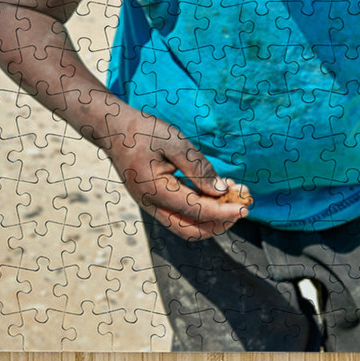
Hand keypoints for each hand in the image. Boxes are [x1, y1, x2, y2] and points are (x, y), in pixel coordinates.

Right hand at [102, 112, 251, 240]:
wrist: (113, 130)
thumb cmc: (143, 131)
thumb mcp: (174, 141)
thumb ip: (198, 167)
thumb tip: (221, 191)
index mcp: (156, 191)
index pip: (197, 211)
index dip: (224, 212)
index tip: (245, 207)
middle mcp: (152, 205)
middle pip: (192, 231)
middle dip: (220, 223)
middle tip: (242, 207)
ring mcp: (151, 206)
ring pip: (186, 226)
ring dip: (212, 218)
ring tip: (233, 197)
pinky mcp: (154, 201)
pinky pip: (180, 214)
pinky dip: (201, 210)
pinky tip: (215, 193)